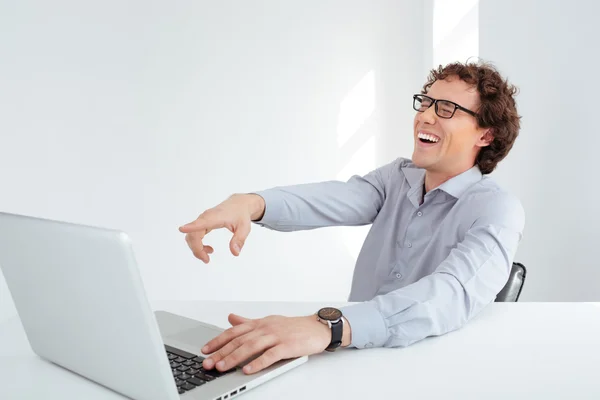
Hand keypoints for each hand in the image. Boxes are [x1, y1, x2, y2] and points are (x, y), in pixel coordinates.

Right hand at [179, 194, 264, 262]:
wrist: (238, 204)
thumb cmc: (240, 215)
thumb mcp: (244, 228)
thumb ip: (239, 240)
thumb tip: (235, 253)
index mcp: (215, 217)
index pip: (201, 222)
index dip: (191, 226)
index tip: (181, 229)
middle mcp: (206, 217)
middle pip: (193, 234)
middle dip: (197, 249)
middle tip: (207, 260)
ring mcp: (202, 220)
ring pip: (191, 236)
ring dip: (196, 248)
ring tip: (207, 257)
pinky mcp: (202, 223)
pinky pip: (194, 235)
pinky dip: (198, 245)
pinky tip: (209, 249)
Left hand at [200, 313, 332, 374]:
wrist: (317, 328)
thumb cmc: (293, 327)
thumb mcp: (268, 322)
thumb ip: (248, 322)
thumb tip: (231, 318)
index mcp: (259, 323)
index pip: (234, 331)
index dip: (218, 340)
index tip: (205, 350)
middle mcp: (265, 328)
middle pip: (239, 340)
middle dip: (221, 352)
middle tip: (208, 363)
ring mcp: (276, 336)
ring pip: (251, 346)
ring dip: (234, 357)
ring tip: (222, 367)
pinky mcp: (287, 346)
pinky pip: (270, 355)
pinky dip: (257, 363)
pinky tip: (247, 370)